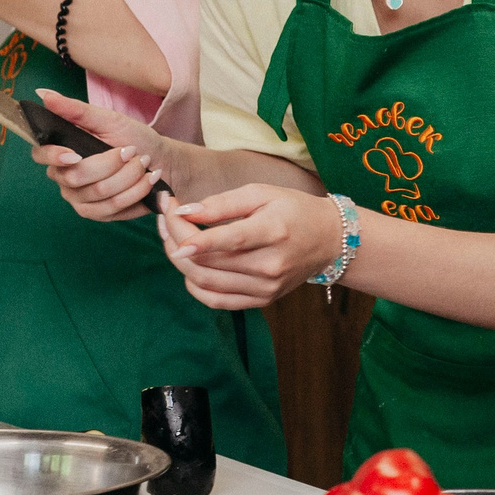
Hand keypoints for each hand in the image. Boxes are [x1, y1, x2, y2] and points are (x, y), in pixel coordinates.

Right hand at [29, 90, 165, 221]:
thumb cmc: (132, 137)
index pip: (40, 155)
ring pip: (98, 193)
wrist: (161, 160)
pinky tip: (148, 180)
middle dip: (112, 163)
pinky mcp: (97, 213)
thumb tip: (44, 95)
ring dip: (129, 176)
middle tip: (132, 151)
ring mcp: (79, 198)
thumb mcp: (108, 119)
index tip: (76, 154)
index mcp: (60, 150)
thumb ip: (76, 110)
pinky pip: (113, 207)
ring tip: (144, 163)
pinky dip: (136, 191)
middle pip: (76, 177)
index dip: (55, 156)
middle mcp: (64, 177)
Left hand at [159, 185, 345, 309]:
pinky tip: (190, 266)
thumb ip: (223, 203)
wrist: (329, 240)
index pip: (231, 240)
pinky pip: (216, 300)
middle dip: (177, 238)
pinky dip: (194, 284)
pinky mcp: (262, 299)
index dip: (197, 237)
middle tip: (165, 218)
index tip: (169, 220)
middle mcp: (271, 264)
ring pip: (206, 281)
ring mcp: (267, 287)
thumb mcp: (263, 194)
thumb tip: (185, 212)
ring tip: (172, 239)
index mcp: (275, 232)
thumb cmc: (294, 210)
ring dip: (180, 261)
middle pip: (210, 260)